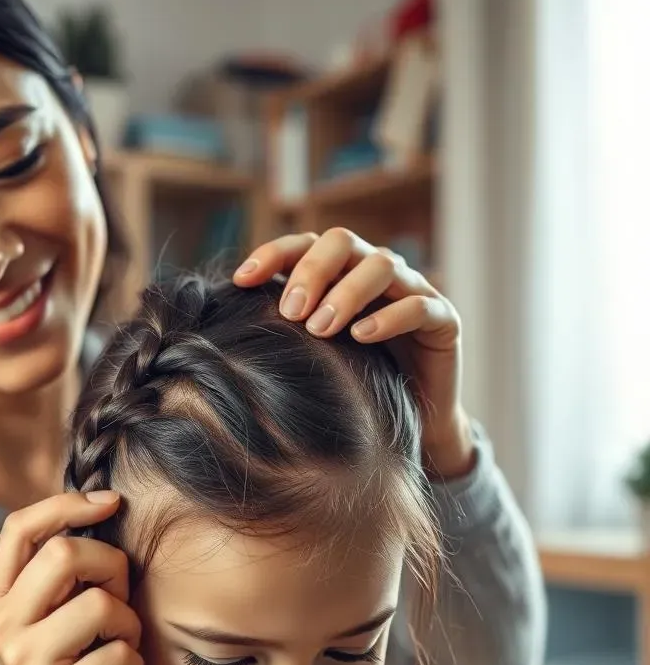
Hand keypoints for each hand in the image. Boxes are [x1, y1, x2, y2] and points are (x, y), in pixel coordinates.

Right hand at [0, 491, 142, 664]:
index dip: (67, 504)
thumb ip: (60, 571)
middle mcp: (3, 627)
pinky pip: (121, 654)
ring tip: (118, 647)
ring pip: (102, 605)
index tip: (110, 502)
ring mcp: (27, 663)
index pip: (21, 529)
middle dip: (111, 566)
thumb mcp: (47, 616)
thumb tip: (105, 506)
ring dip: (128, 624)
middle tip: (118, 597)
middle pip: (64, 555)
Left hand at [234, 227, 474, 478]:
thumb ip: (281, 333)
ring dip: (347, 292)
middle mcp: (374, 271)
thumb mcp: (311, 356)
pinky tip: (362, 336)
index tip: (241, 280)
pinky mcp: (442, 319)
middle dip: (312, 271)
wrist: (412, 422)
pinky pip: (418, 305)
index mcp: (339, 272)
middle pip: (342, 242)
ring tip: (321, 328)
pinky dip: (389, 316)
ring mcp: (412, 290)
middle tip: (291, 311)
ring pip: (381, 265)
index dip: (272, 254)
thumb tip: (223, 327)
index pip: (303, 244)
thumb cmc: (353, 384)